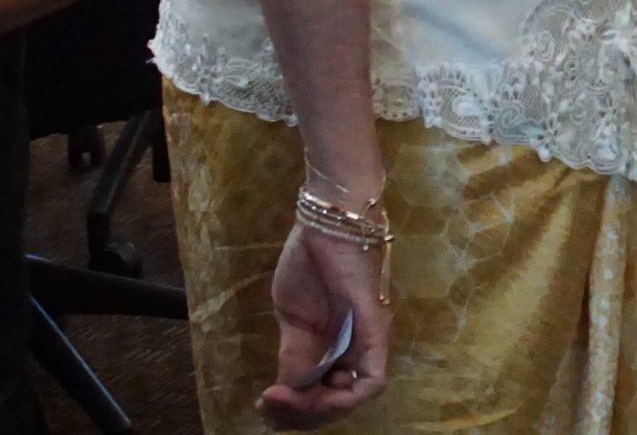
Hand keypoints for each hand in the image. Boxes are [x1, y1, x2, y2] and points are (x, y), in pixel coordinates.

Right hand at [257, 223, 393, 429]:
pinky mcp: (374, 328)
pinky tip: (308, 391)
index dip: (292, 410)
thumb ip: (294, 354)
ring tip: (282, 400)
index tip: (262, 402)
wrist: (326, 221)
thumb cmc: (310, 260)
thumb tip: (288, 389)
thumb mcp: (291, 316)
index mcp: (332, 347)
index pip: (320, 396)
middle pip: (335, 403)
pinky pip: (372, 379)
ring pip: (352, 398)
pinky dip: (343, 398)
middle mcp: (354, 349)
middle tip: (269, 406)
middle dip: (299, 415)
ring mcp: (367, 340)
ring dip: (315, 410)